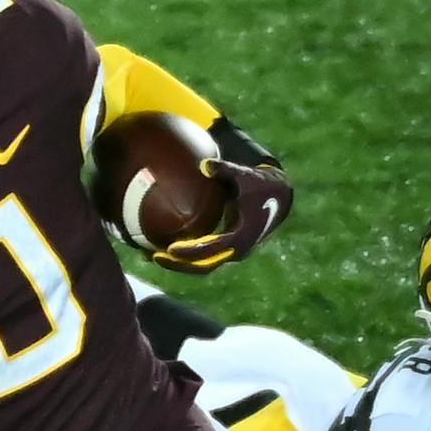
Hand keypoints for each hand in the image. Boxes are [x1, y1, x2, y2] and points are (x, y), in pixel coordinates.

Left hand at [153, 159, 292, 273]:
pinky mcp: (227, 249)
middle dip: (179, 265)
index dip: (190, 251)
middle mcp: (236, 250)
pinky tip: (165, 248)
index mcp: (240, 236)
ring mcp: (231, 252)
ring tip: (151, 256)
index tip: (170, 248)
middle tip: (154, 257)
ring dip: (180, 264)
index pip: (211, 249)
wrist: (278, 198)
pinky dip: (187, 256)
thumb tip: (205, 164)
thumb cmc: (259, 185)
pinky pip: (204, 258)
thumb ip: (225, 170)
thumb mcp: (245, 176)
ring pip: (203, 265)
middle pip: (204, 266)